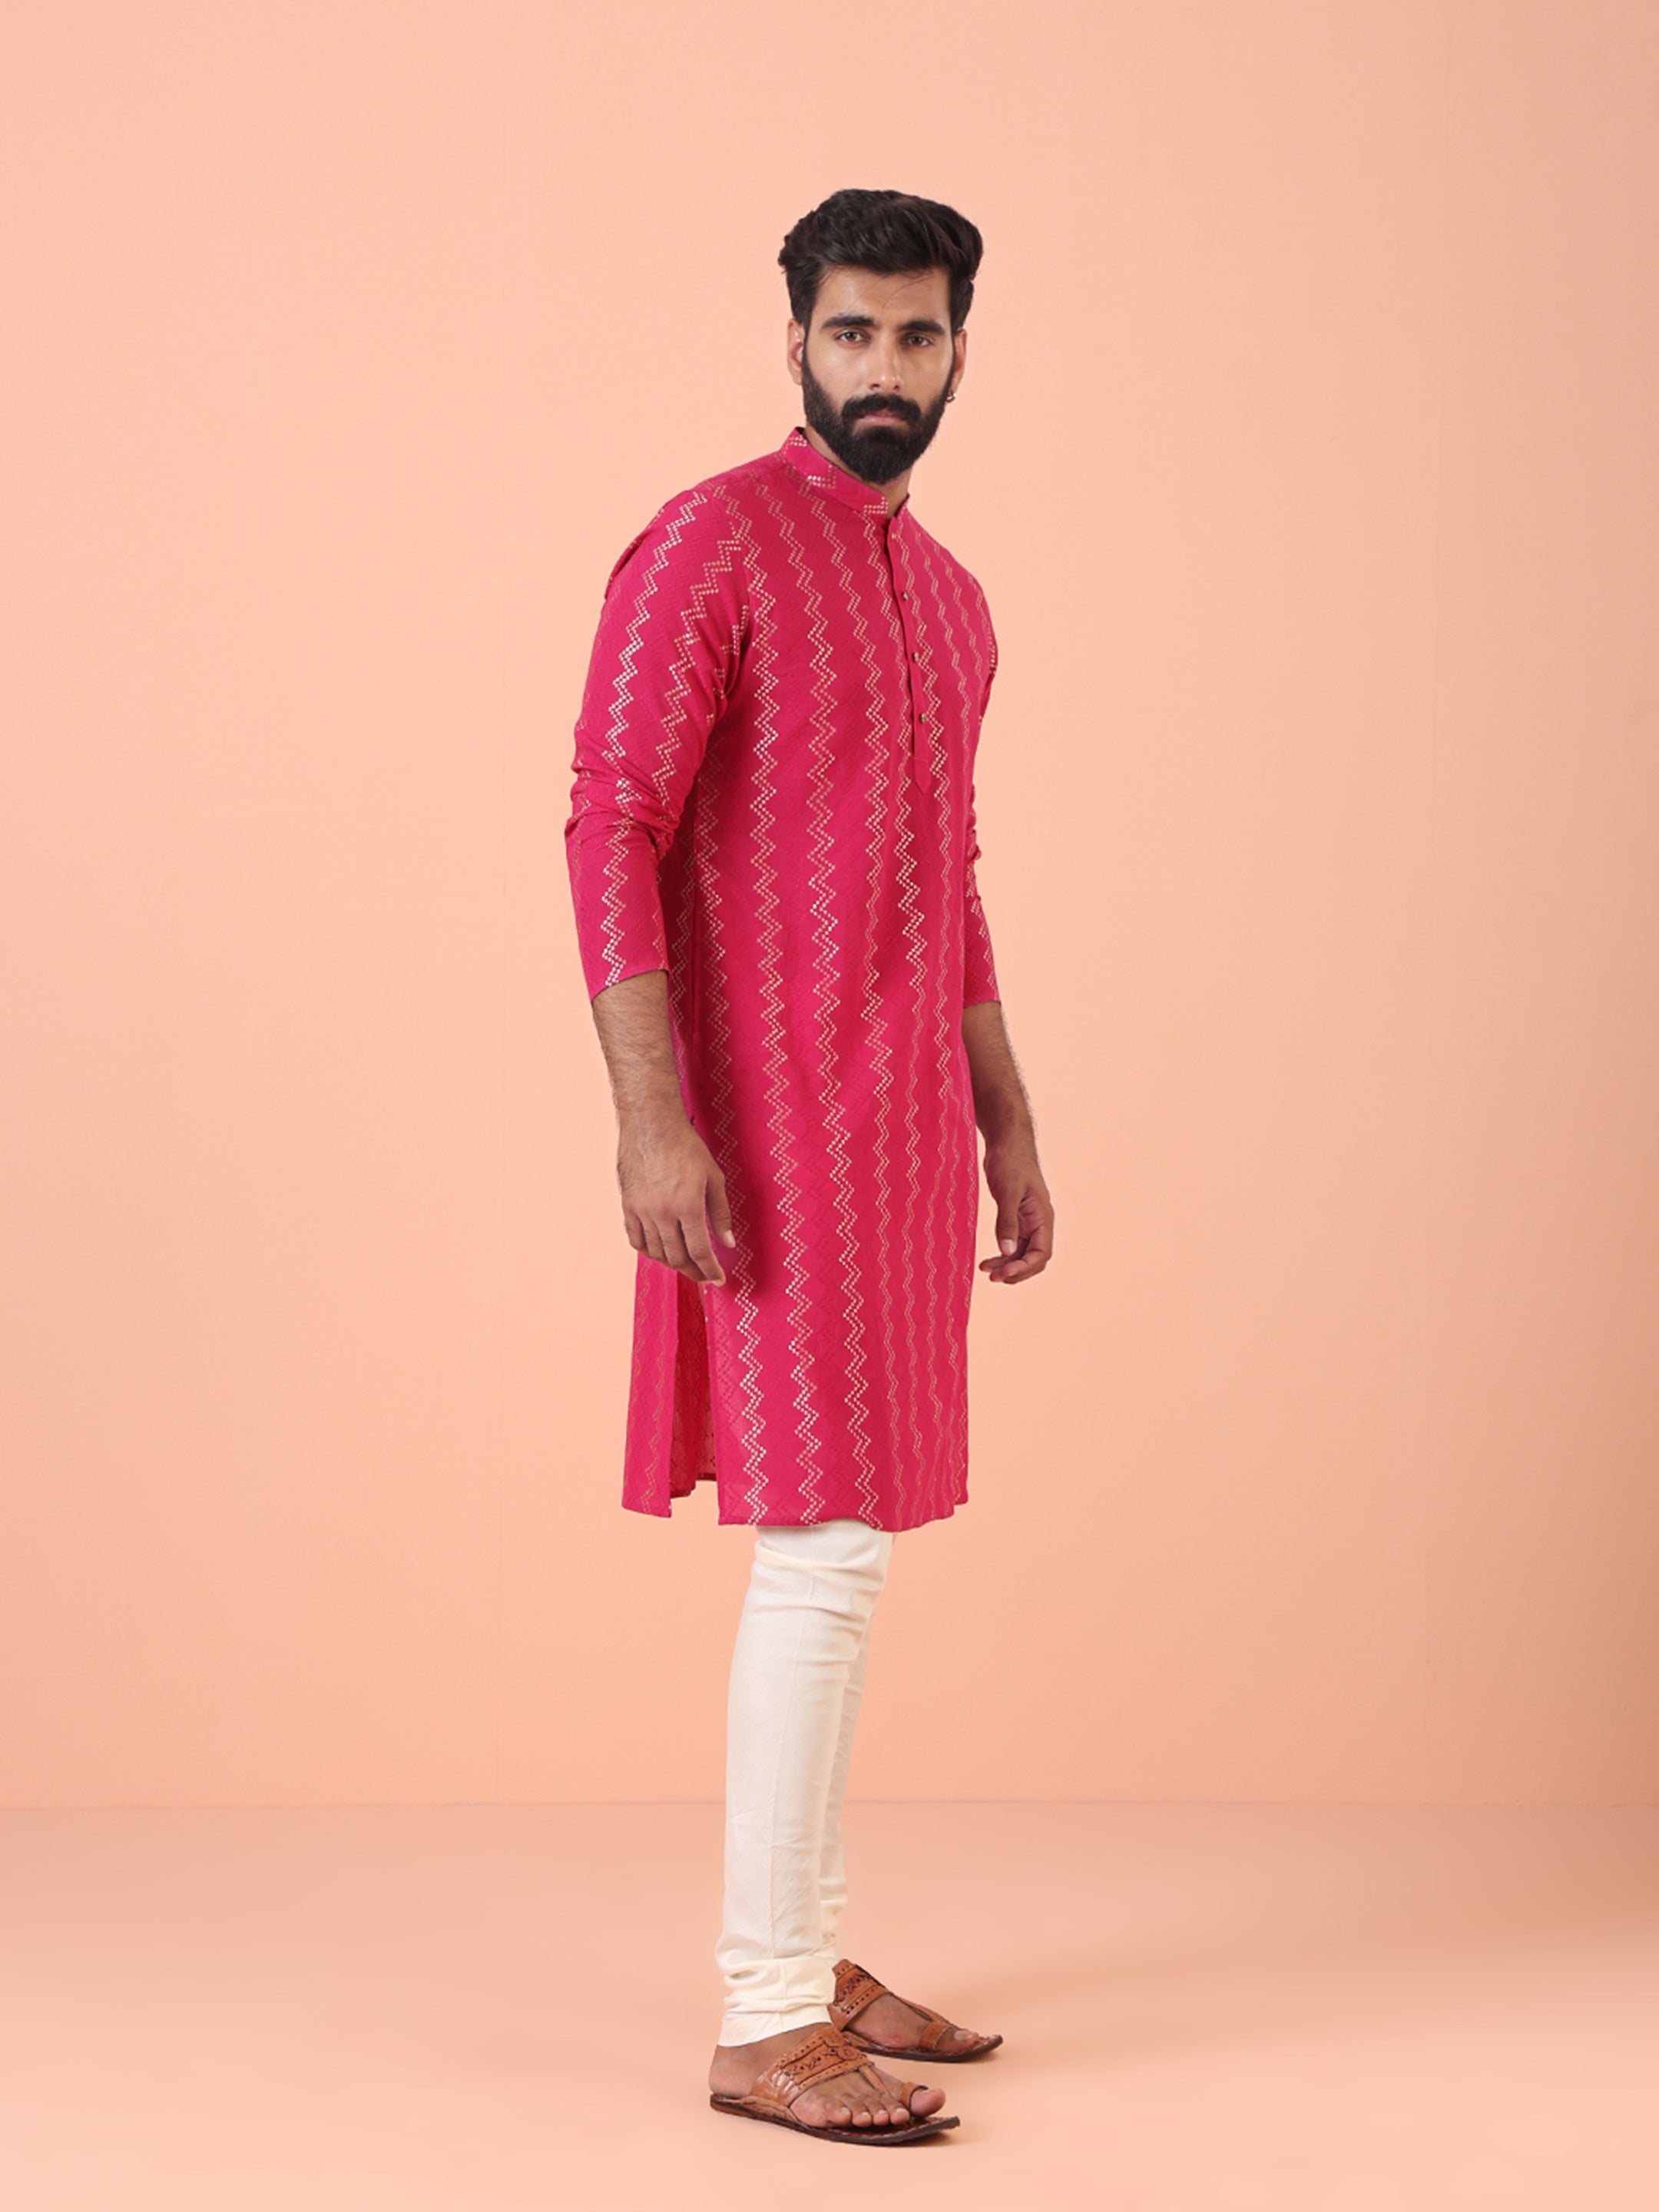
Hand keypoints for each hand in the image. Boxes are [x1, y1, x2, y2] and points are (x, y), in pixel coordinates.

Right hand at [617, 1114, 735, 1285]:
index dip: (710, 1270)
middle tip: (703, 1275)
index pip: (700, 1251)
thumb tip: (728, 1242)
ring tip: (685, 1264)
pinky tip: (659, 1251)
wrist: (651, 1126)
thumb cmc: (685, 1147)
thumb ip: (721, 1213)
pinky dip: (648, 1251)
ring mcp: (642, 1211)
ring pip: (656, 1252)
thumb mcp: (713, 1177)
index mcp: (688, 1206)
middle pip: (677, 1257)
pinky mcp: (628, 1206)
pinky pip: (636, 1240)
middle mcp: (662, 1213)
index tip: (717, 1279)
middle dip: (693, 1271)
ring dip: (672, 1263)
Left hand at [980, 1144, 1053, 1284]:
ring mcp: (1027, 1222)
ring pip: (1021, 1254)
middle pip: (1033, 1258)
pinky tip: (987, 1260)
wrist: (1006, 1142)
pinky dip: (1002, 1254)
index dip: (1024, 1267)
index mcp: (1043, 1217)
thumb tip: (1007, 1251)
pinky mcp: (1015, 1218)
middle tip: (992, 1277)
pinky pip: (1012, 1244)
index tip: (1004, 1273)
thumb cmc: (1010, 1162)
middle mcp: (1038, 1223)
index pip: (1041, 1253)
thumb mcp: (1007, 1192)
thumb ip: (1007, 1222)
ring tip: (986, 1271)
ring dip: (1006, 1265)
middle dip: (1015, 1271)